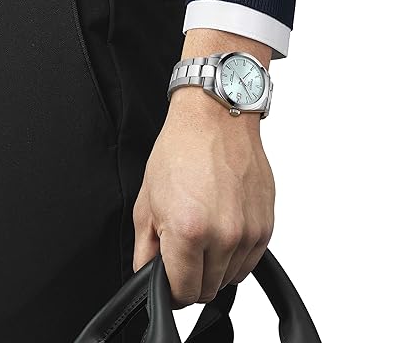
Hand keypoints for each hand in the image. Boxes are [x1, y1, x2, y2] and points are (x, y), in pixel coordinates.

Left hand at [132, 85, 274, 309]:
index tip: (170, 278)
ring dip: (214, 268)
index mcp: (188, 231)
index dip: (171, 290)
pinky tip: (223, 230)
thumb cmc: (181, 151)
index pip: (182, 291)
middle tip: (184, 250)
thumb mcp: (147, 201)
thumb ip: (145, 250)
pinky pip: (250, 261)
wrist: (215, 121)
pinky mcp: (266, 224)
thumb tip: (149, 275)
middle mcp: (224, 235)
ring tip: (205, 234)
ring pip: (230, 278)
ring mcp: (249, 231)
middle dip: (191, 278)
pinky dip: (234, 256)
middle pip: (207, 289)